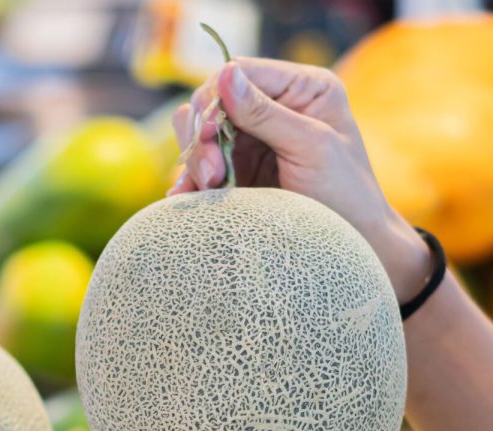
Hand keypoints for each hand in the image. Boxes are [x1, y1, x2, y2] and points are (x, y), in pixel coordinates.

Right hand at [170, 57, 429, 303]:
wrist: (352, 246)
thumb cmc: (345, 194)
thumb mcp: (310, 146)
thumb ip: (267, 113)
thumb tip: (225, 74)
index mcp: (303, 89)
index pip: (241, 73)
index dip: (215, 98)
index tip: (208, 134)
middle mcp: (275, 110)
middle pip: (213, 104)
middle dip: (203, 137)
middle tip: (212, 175)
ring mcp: (253, 144)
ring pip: (201, 137)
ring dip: (196, 163)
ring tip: (210, 190)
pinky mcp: (239, 175)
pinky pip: (200, 170)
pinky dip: (190, 183)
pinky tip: (188, 200)